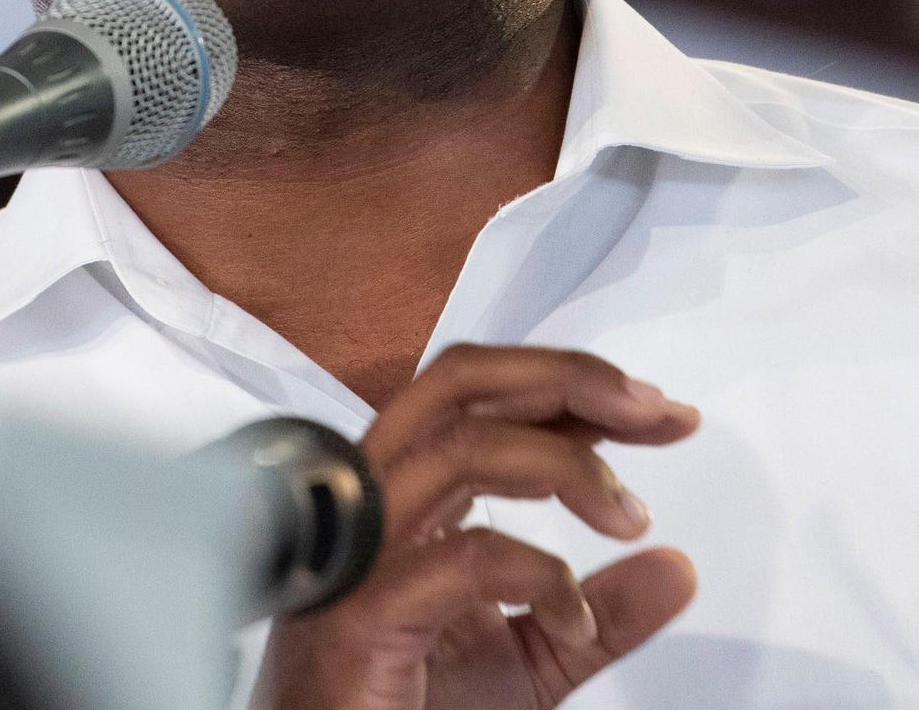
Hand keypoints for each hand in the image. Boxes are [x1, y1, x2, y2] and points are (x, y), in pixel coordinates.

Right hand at [250, 344, 700, 709]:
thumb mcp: (531, 661)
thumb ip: (599, 612)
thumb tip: (678, 569)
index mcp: (407, 490)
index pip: (484, 395)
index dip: (575, 385)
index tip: (662, 412)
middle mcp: (375, 497)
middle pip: (459, 381)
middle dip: (566, 378)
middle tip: (655, 410)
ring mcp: (361, 548)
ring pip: (460, 446)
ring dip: (564, 463)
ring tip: (630, 516)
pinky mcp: (363, 611)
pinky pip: (463, 558)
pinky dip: (539, 574)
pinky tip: (576, 619)